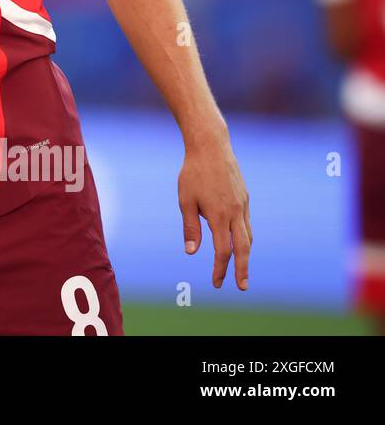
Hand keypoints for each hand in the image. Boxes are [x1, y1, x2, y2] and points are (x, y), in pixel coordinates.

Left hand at [179, 134, 251, 289]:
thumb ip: (190, 227)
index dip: (220, 269)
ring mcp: (243, 205)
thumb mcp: (185, 200)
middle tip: (241, 287)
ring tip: (240, 268)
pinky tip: (239, 241)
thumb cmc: (193, 173)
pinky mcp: (245, 197)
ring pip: (248, 236)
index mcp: (219, 215)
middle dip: (242, 270)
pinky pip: (247, 223)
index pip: (223, 250)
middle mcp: (236, 212)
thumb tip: (192, 252)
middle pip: (243, 248)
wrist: (211, 146)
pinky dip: (245, 236)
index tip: (217, 283)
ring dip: (245, 254)